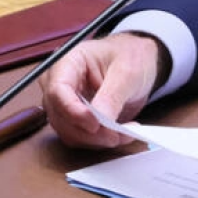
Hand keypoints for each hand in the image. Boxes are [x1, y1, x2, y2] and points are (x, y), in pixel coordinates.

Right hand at [38, 32, 161, 148]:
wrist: (140, 61)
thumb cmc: (131, 55)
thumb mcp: (128, 71)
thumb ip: (112, 95)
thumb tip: (99, 121)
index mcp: (68, 62)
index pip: (57, 91)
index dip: (73, 111)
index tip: (95, 124)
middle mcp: (60, 83)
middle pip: (60, 116)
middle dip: (88, 131)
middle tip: (116, 135)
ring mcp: (65, 103)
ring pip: (69, 132)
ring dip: (96, 139)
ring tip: (124, 134)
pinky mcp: (75, 118)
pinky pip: (80, 137)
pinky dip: (99, 141)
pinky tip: (120, 134)